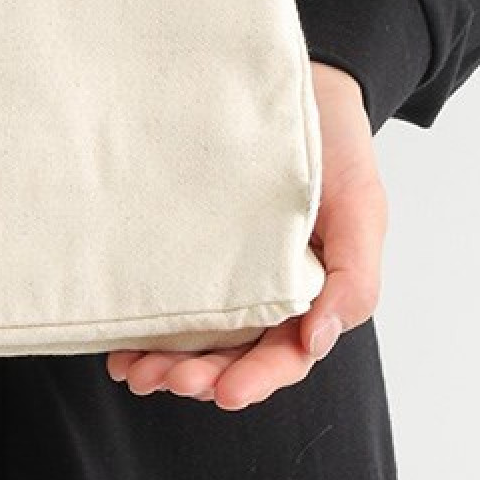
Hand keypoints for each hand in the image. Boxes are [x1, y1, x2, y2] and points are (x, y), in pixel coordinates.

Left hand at [104, 61, 385, 409]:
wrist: (297, 87)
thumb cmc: (336, 149)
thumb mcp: (362, 210)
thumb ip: (354, 278)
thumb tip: (317, 341)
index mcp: (311, 294)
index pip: (285, 355)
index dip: (256, 379)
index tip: (225, 392)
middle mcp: (265, 295)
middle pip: (233, 356)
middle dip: (199, 378)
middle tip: (163, 380)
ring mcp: (224, 276)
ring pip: (196, 338)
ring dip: (166, 364)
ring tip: (134, 372)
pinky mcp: (187, 254)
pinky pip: (166, 300)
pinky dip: (143, 329)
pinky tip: (117, 346)